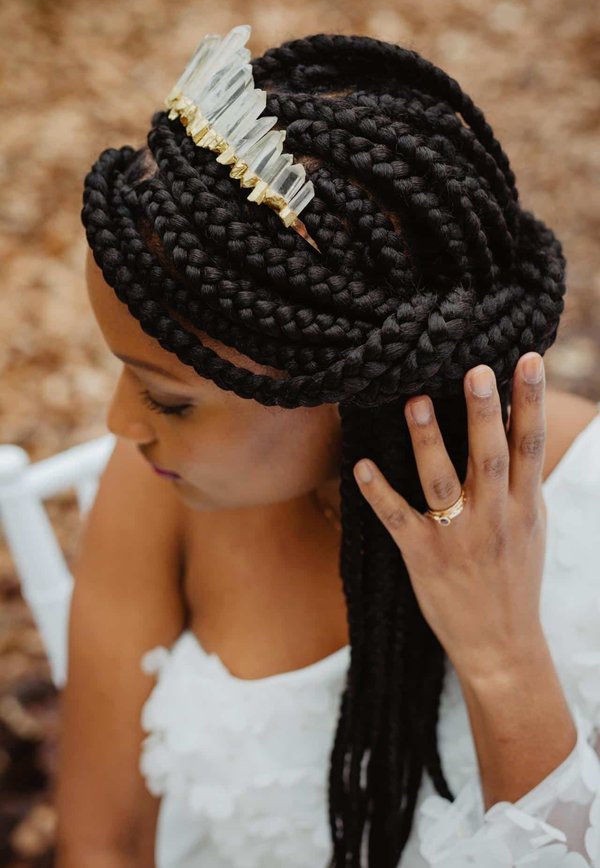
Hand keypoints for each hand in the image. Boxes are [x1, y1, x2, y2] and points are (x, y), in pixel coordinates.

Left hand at [353, 352, 548, 681]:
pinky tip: (361, 465)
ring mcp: (457, 538)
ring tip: (415, 400)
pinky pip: (398, 519)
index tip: (529, 359)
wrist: (502, 645)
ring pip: (441, 482)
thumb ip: (521, 480)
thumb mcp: (531, 526)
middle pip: (489, 456)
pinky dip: (379, 492)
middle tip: (476, 368)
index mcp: (523, 505)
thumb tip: (516, 427)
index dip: (531, 401)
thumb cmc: (514, 578)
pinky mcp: (423, 557)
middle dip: (484, 411)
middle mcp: (495, 517)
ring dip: (428, 440)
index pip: (529, 444)